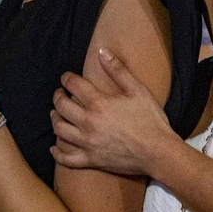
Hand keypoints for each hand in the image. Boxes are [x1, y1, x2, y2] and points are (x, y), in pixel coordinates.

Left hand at [50, 48, 173, 177]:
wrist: (158, 152)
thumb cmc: (150, 120)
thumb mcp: (137, 90)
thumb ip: (117, 70)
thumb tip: (102, 51)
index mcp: (98, 103)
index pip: (73, 85)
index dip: (66, 78)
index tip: (66, 77)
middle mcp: (88, 123)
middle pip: (61, 106)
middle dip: (57, 96)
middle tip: (59, 93)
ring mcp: (88, 143)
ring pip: (60, 130)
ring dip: (55, 119)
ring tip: (56, 114)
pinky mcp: (92, 160)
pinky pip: (67, 159)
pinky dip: (58, 154)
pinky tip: (54, 149)